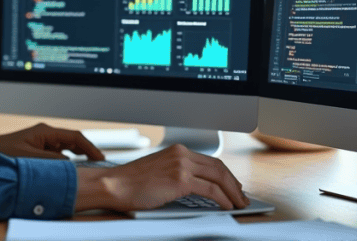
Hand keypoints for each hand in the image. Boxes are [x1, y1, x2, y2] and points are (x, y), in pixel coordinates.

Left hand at [0, 122, 105, 160]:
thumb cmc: (3, 152)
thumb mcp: (29, 158)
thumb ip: (51, 160)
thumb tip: (69, 164)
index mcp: (45, 131)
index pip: (75, 137)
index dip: (90, 147)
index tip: (99, 157)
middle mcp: (46, 134)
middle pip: (74, 141)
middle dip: (87, 152)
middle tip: (99, 164)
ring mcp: (43, 141)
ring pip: (67, 148)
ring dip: (78, 156)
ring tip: (89, 167)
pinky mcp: (39, 149)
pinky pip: (59, 154)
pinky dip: (68, 160)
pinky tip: (72, 169)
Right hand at [74, 144, 248, 212]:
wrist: (115, 185)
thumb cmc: (131, 182)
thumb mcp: (158, 170)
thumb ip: (177, 172)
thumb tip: (196, 186)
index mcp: (177, 150)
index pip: (210, 160)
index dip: (225, 174)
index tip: (232, 185)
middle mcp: (181, 154)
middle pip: (218, 167)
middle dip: (234, 183)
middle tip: (241, 196)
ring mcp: (181, 166)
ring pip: (218, 177)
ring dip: (233, 192)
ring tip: (238, 203)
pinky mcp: (180, 180)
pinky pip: (210, 189)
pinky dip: (223, 198)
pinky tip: (226, 206)